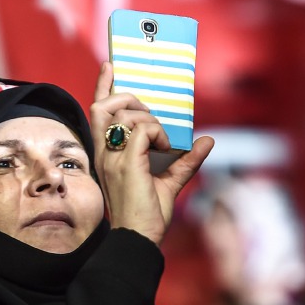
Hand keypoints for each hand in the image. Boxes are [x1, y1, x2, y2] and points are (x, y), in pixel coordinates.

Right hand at [90, 62, 213, 243]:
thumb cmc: (149, 215)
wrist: (140, 238)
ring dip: (149, 118)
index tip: (110, 66)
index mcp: (107, 155)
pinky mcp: (126, 162)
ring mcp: (112, 157)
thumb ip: (186, 161)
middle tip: (152, 112)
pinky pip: (143, 129)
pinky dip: (158, 132)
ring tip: (163, 138)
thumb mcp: (170, 182)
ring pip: (125, 113)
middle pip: (104, 106)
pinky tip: (166, 147)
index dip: (103, 87)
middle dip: (128, 97)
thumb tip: (208, 140)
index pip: (97, 113)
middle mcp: (105, 153)